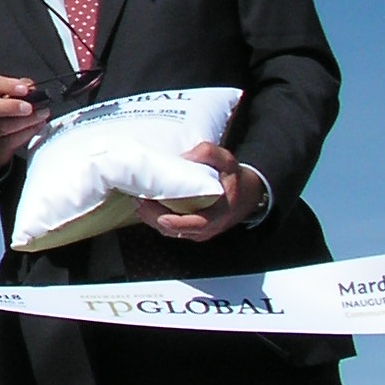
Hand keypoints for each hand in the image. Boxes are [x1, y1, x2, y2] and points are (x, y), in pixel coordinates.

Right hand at [0, 75, 48, 174]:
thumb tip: (31, 86)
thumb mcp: (2, 96)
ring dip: (26, 120)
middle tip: (29, 107)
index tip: (25, 88)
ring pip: (3, 126)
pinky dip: (28, 132)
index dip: (8, 85)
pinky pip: (12, 140)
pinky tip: (38, 126)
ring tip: (41, 114)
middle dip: (12, 106)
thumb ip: (17, 88)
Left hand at [136, 141, 266, 242]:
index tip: (162, 217)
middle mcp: (207, 227)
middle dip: (154, 217)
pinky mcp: (190, 229)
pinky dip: (156, 218)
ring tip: (138, 200)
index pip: (197, 225)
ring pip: (169, 231)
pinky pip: (170, 228)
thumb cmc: (234, 178)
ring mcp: (197, 231)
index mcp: (219, 214)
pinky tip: (146, 204)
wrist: (246, 193)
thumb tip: (185, 157)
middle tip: (139, 199)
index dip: (178, 223)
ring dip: (152, 218)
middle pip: (176, 230)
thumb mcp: (227, 161)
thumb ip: (208, 154)